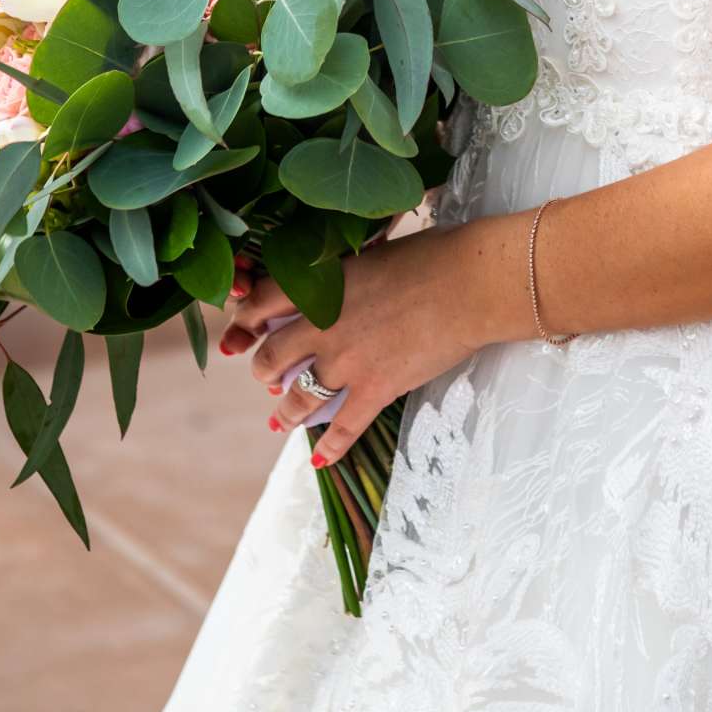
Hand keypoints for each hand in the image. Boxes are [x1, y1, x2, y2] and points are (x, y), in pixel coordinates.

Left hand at [219, 225, 487, 464]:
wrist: (469, 284)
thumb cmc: (430, 256)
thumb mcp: (372, 254)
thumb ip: (343, 275)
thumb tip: (334, 285)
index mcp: (320, 284)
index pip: (260, 303)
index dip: (245, 322)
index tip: (242, 333)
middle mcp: (323, 325)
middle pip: (271, 357)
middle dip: (264, 372)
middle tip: (267, 379)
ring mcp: (347, 361)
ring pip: (299, 397)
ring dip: (286, 412)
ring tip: (280, 420)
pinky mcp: (376, 389)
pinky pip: (343, 427)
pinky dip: (329, 447)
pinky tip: (319, 457)